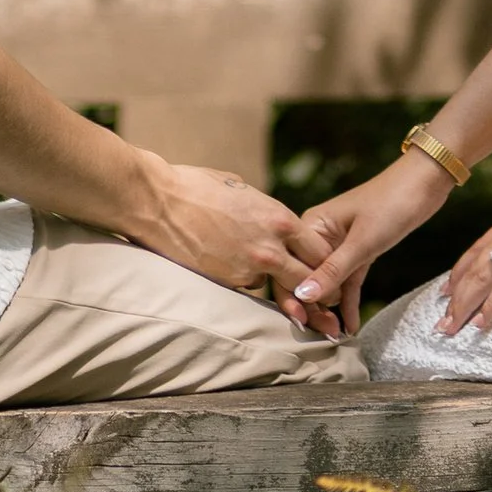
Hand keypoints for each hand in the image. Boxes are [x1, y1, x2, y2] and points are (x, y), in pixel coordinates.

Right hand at [142, 162, 337, 317]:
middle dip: (320, 292)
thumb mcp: (242, 189)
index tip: (331, 271)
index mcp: (279, 218)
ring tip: (292, 303)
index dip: (328, 262)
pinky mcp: (227, 282)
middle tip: (327, 305)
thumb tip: (270, 221)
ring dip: (280, 289)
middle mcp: (271, 246)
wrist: (160, 202)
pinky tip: (237, 274)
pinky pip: (247, 287)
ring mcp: (249, 268)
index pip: (320, 249)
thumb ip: (263, 211)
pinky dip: (247, 282)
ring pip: (276, 286)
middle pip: (309, 278)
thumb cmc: (198, 186)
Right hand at [282, 155, 453, 336]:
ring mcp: (339, 245)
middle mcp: (319, 237)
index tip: (303, 324)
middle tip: (326, 334)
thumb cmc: (391, 203)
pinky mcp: (358, 252)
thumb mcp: (362, 241)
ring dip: (330, 309)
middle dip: (313, 307)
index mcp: (311, 225)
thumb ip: (333, 270)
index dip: (294, 296)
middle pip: (306, 278)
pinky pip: (347, 282)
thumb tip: (302, 296)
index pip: (291, 267)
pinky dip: (348, 302)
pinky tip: (350, 326)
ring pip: (327, 284)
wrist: (424, 183)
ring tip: (335, 336)